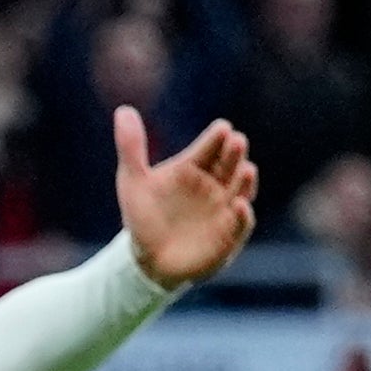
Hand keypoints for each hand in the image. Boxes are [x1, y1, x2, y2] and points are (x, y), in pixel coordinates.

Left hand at [114, 109, 254, 288]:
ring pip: (240, 189)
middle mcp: (216, 183)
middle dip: (235, 154)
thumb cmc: (144, 216)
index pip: (211, 146)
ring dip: (244, 181)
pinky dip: (242, 215)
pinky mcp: (228, 234)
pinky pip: (239, 224)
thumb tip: (123, 110)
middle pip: (230, 164)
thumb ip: (131, 147)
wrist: (147, 260)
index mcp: (196, 166)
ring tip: (246, 170)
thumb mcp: (132, 181)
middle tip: (236, 142)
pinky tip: (239, 206)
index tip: (221, 129)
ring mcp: (224, 208)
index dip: (217, 138)